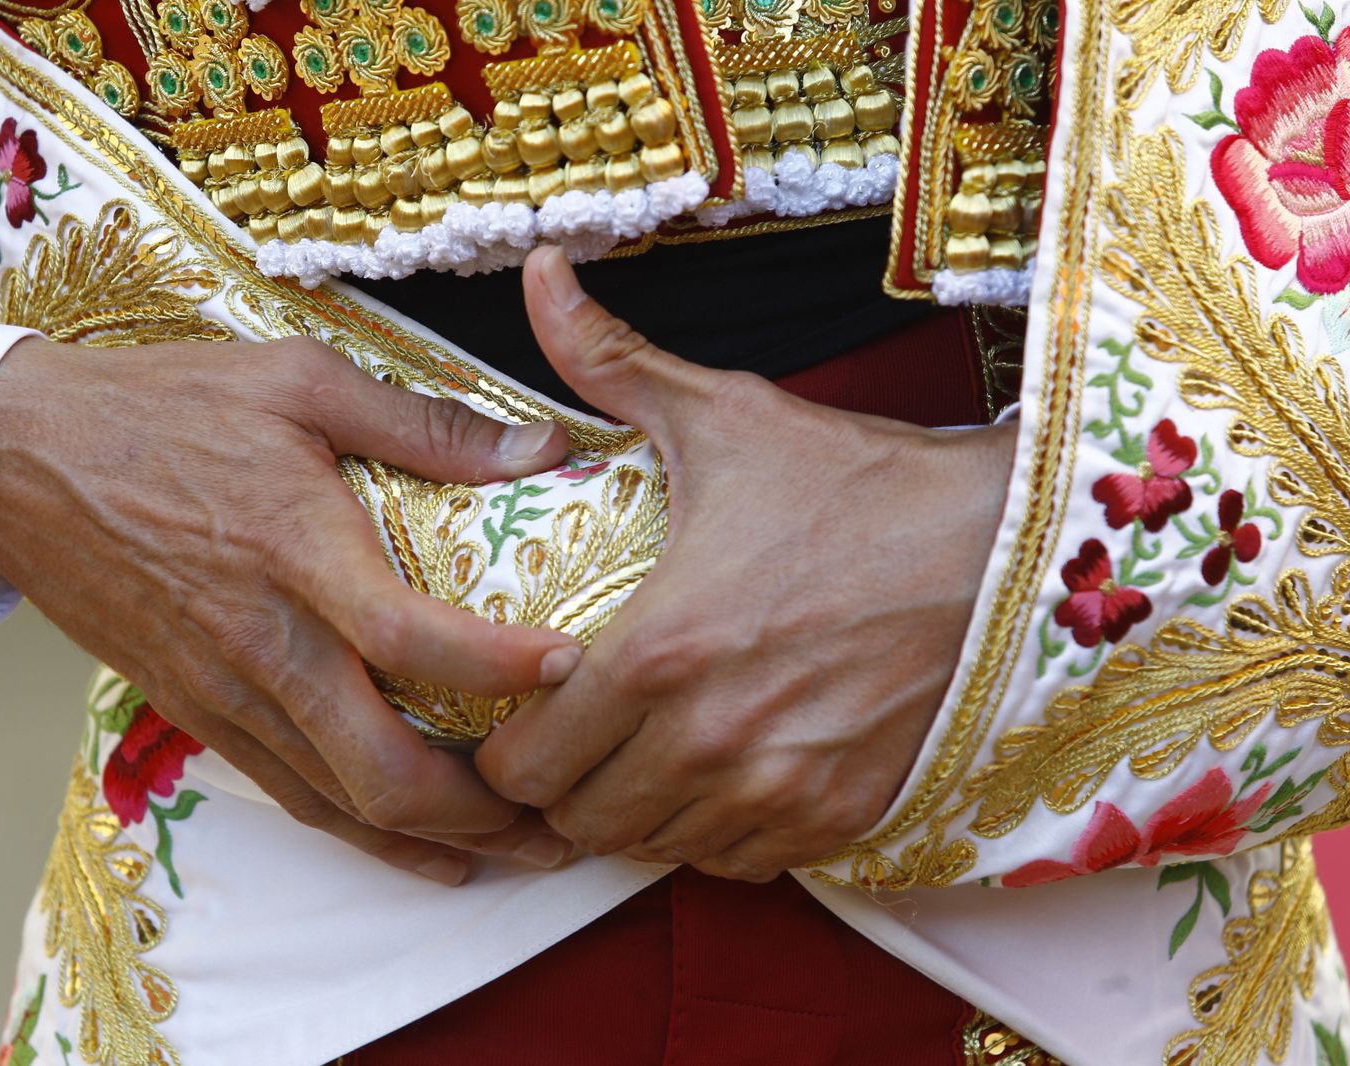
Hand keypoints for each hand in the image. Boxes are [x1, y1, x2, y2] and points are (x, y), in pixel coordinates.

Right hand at [0, 334, 584, 883]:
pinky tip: (424, 849)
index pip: (418, 643)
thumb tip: (546, 445)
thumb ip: (426, 424)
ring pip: (345, 808)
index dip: (506, 669)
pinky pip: (295, 797)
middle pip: (387, 773)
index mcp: (300, 556)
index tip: (574, 668)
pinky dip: (366, 834)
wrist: (20, 462)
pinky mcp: (201, 715)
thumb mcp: (300, 381)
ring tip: (521, 850)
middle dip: (488, 812)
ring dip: (440, 841)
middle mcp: (268, 647)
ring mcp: (229, 695)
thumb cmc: (165, 409)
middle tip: (564, 815)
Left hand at [475, 247, 1016, 881]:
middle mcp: (711, 742)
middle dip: (561, 786)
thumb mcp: (726, 416)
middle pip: (579, 822)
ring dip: (637, 811)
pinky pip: (740, 864)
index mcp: (659, 652)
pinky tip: (722, 770)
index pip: (525, 763)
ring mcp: (780, 791)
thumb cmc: (861, 486)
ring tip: (643, 752)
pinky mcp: (841, 818)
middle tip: (572, 736)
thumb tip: (539, 272)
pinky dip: (716, 831)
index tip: (517, 712)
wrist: (1009, 545)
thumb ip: (610, 362)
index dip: (504, 746)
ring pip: (657, 849)